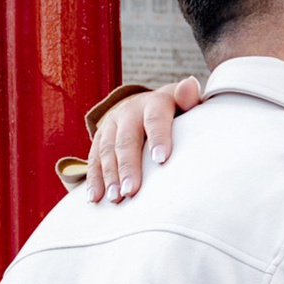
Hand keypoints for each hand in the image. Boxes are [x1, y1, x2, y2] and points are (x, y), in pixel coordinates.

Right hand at [89, 76, 200, 203]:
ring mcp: (112, 124)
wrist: (148, 105)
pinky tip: (94, 198)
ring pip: (107, 150)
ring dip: (108, 176)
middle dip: (128, 166)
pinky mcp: (100, 137)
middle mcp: (129, 111)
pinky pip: (93, 158)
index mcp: (155, 103)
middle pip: (126, 139)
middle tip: (130, 191)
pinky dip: (93, 179)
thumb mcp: (185, 103)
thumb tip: (190, 84)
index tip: (161, 160)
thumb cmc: (177, 112)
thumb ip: (188, 98)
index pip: (155, 119)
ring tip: (115, 199)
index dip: (158, 138)